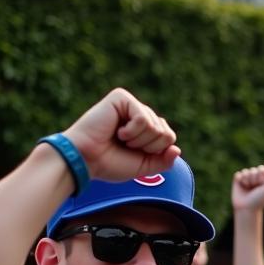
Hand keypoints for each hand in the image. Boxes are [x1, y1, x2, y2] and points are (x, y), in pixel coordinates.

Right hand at [61, 88, 179, 181]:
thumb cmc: (111, 163)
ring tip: (120, 138)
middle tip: (126, 146)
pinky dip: (132, 131)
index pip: (169, 138)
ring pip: (156, 126)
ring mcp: (131, 104)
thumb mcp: (144, 167)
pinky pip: (143, 118)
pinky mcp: (121, 98)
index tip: (134, 153)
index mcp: (145, 129)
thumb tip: (177, 149)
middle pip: (166, 133)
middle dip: (148, 147)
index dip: (155, 152)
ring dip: (138, 140)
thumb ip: (164, 161)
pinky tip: (117, 131)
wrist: (86, 160)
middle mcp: (140, 113)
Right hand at [232, 164, 263, 212]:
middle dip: (255, 179)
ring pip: (247, 171)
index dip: (262, 177)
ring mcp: (247, 178)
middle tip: (255, 189)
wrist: (247, 208)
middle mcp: (256, 177)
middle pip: (254, 170)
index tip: (262, 186)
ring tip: (249, 189)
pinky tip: (242, 187)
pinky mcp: (238, 180)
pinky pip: (239, 174)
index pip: (262, 169)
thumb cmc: (260, 200)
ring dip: (248, 181)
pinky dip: (241, 180)